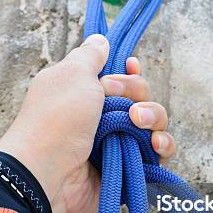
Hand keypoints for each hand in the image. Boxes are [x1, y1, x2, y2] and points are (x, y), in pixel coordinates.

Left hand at [0, 34, 175, 212]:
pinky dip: (163, 145)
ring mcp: (118, 142)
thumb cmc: (57, 119)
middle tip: (118, 102)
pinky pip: (158, 152)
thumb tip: (100, 40)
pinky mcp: (132, 166)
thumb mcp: (72, 74)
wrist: (50, 172)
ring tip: (138, 123)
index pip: (119, 76)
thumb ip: (90, 55)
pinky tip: (155, 144)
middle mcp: (104, 116)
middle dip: (137, 92)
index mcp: (87, 93)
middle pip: (141, 95)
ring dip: (153, 116)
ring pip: (154, 122)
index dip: (129, 70)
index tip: (129, 65)